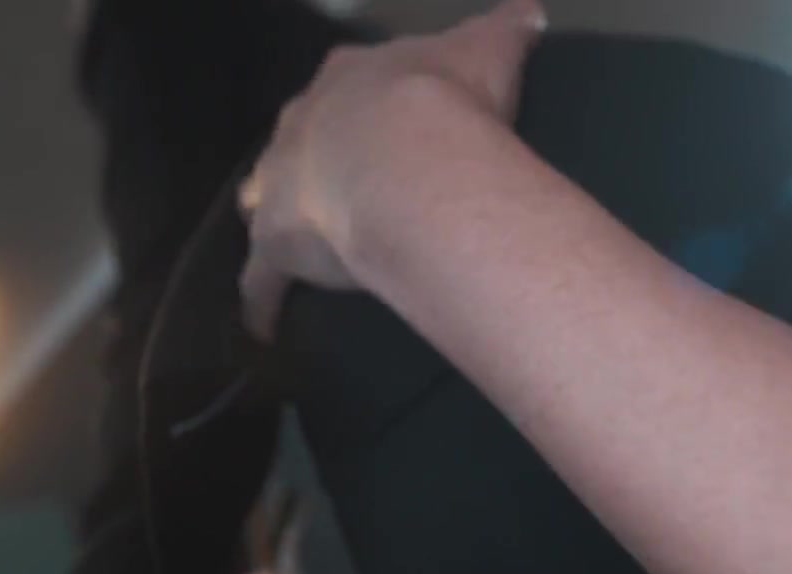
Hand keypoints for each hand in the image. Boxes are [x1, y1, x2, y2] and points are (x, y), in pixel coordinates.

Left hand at [238, 0, 546, 339]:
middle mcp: (303, 124)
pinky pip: (261, 278)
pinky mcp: (275, 244)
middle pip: (300, 139)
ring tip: (302, 237)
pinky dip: (263, 299)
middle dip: (317, 157)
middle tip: (347, 182)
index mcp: (350, 79)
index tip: (383, 121)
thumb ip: (506, 28)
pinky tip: (265, 324)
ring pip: (266, 196)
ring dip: (279, 212)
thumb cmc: (446, 100)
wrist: (409, 158)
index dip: (365, 106)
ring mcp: (280, 183)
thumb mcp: (487, 47)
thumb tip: (530, 12)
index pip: (349, 85)